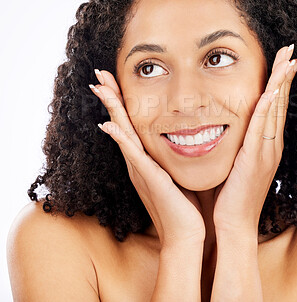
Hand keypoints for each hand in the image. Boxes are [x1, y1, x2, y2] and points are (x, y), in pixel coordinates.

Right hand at [89, 70, 205, 247]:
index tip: (115, 80)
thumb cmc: (185, 204)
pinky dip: (120, 139)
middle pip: (121, 123)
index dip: (122, 102)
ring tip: (99, 88)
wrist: (186, 234)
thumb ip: (174, 155)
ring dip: (111, 110)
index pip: (131, 124)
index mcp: (146, 159)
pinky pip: (133, 155)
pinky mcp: (149, 179)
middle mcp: (138, 162)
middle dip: (110, 98)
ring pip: (123, 133)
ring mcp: (140, 170)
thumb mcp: (178, 171)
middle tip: (99, 74)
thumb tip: (186, 136)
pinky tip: (109, 124)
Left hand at [213, 44, 296, 235]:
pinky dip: (268, 108)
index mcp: (266, 145)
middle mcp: (271, 145)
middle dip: (285, 75)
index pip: (275, 107)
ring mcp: (266, 152)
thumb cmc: (231, 193)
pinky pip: (262, 129)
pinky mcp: (256, 160)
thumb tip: (227, 125)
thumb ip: (237, 142)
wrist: (233, 222)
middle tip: (290, 51)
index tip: (282, 61)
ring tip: (287, 61)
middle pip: (280, 103)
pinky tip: (271, 90)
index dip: (279, 83)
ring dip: (281, 84)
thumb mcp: (235, 161)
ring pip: (276, 111)